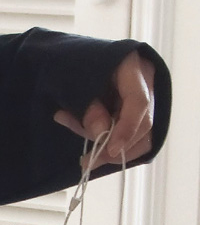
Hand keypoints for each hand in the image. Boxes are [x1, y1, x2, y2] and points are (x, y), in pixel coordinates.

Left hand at [54, 50, 154, 167]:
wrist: (81, 63)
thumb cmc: (78, 69)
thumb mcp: (77, 83)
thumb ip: (89, 107)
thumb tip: (101, 133)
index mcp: (133, 66)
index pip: (139, 101)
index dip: (127, 128)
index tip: (111, 150)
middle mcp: (148, 83)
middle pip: (144, 124)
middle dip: (116, 147)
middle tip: (89, 161)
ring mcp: (149, 100)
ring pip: (144, 138)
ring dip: (116, 154)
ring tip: (89, 160)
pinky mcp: (142, 116)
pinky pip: (137, 141)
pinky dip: (117, 151)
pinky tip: (97, 155)